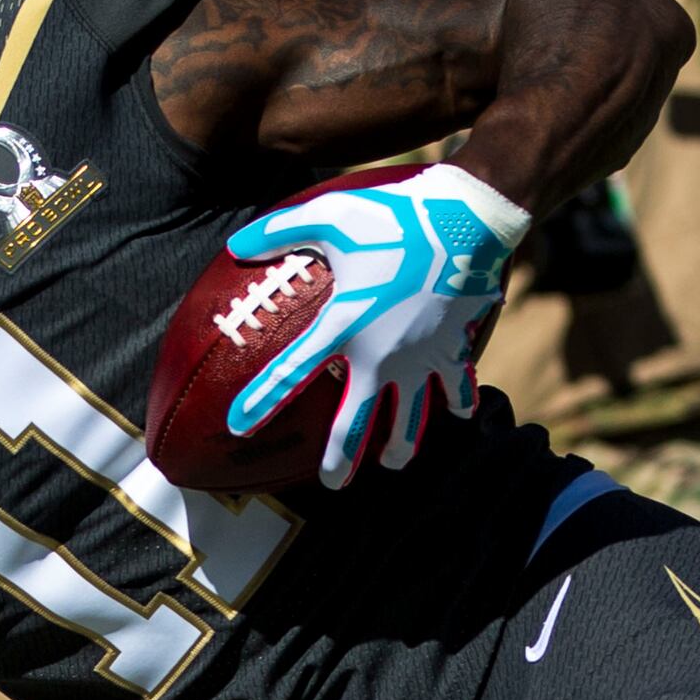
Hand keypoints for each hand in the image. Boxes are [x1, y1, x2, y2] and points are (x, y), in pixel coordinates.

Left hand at [223, 164, 530, 490]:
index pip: (291, 372)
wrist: (465, 219)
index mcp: (343, 324)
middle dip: (341, 459)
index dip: (261, 402)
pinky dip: (460, 404)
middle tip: (331, 485)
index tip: (237, 427)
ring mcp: (421, 358)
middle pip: (356, 423)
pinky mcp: (454, 350)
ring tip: (390, 464)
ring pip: (410, 422)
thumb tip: (235, 244)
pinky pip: (458, 388)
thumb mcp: (329, 214)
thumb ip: (278, 231)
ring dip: (400, 448)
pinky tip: (459, 415)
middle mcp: (380, 354)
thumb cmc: (394, 216)